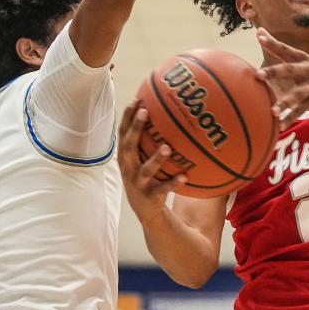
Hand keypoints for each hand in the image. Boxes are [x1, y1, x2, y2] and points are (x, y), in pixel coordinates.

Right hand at [117, 100, 185, 223]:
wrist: (145, 210)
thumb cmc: (146, 176)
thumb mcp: (142, 159)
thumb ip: (147, 140)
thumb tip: (163, 112)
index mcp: (126, 157)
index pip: (123, 134)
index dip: (128, 117)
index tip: (136, 100)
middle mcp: (129, 168)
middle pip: (130, 146)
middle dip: (136, 129)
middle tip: (145, 112)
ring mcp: (139, 183)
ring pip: (146, 169)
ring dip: (156, 158)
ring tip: (167, 147)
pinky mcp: (151, 195)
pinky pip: (164, 188)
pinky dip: (173, 183)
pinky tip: (184, 176)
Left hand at [255, 27, 308, 129]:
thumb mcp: (299, 59)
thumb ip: (278, 49)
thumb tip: (258, 31)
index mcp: (302, 59)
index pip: (285, 49)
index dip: (273, 43)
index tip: (259, 37)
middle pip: (290, 70)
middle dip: (274, 72)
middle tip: (258, 75)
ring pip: (297, 94)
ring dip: (285, 102)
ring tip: (272, 110)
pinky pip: (302, 110)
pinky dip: (291, 118)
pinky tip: (280, 125)